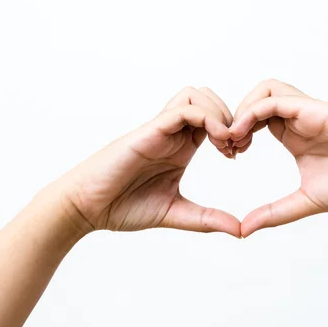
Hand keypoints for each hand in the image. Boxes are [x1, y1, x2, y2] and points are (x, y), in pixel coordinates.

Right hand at [49, 87, 240, 236]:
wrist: (87, 208)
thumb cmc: (123, 207)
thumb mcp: (175, 213)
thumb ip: (206, 219)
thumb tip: (240, 231)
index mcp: (180, 147)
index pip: (213, 120)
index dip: (233, 131)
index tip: (238, 154)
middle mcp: (172, 133)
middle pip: (208, 99)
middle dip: (231, 116)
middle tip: (237, 146)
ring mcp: (160, 130)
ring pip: (196, 95)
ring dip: (219, 112)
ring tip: (226, 142)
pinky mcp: (149, 131)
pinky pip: (182, 109)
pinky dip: (206, 117)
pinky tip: (216, 141)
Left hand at [230, 79, 327, 236]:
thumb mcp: (305, 201)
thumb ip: (274, 213)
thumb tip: (243, 230)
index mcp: (293, 136)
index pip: (254, 121)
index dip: (236, 134)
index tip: (229, 155)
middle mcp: (297, 120)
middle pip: (254, 101)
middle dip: (233, 119)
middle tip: (226, 147)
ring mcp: (305, 112)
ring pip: (264, 91)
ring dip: (242, 109)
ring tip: (234, 138)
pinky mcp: (313, 108)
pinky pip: (275, 98)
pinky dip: (252, 111)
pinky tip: (244, 134)